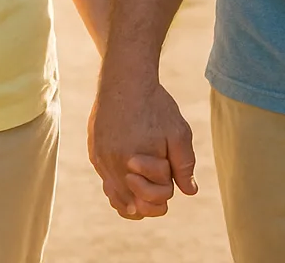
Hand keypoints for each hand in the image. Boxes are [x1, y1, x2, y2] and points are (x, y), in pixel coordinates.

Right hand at [89, 72, 196, 219]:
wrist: (125, 80)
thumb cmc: (155, 106)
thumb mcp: (178, 133)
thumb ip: (184, 165)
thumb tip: (189, 191)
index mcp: (134, 164)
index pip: (153, 200)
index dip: (166, 189)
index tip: (168, 171)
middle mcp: (113, 166)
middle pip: (133, 205)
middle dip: (149, 196)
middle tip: (159, 181)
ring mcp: (101, 161)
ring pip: (117, 196)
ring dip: (133, 194)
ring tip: (145, 181)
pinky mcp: (94, 153)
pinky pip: (106, 181)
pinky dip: (119, 183)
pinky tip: (130, 173)